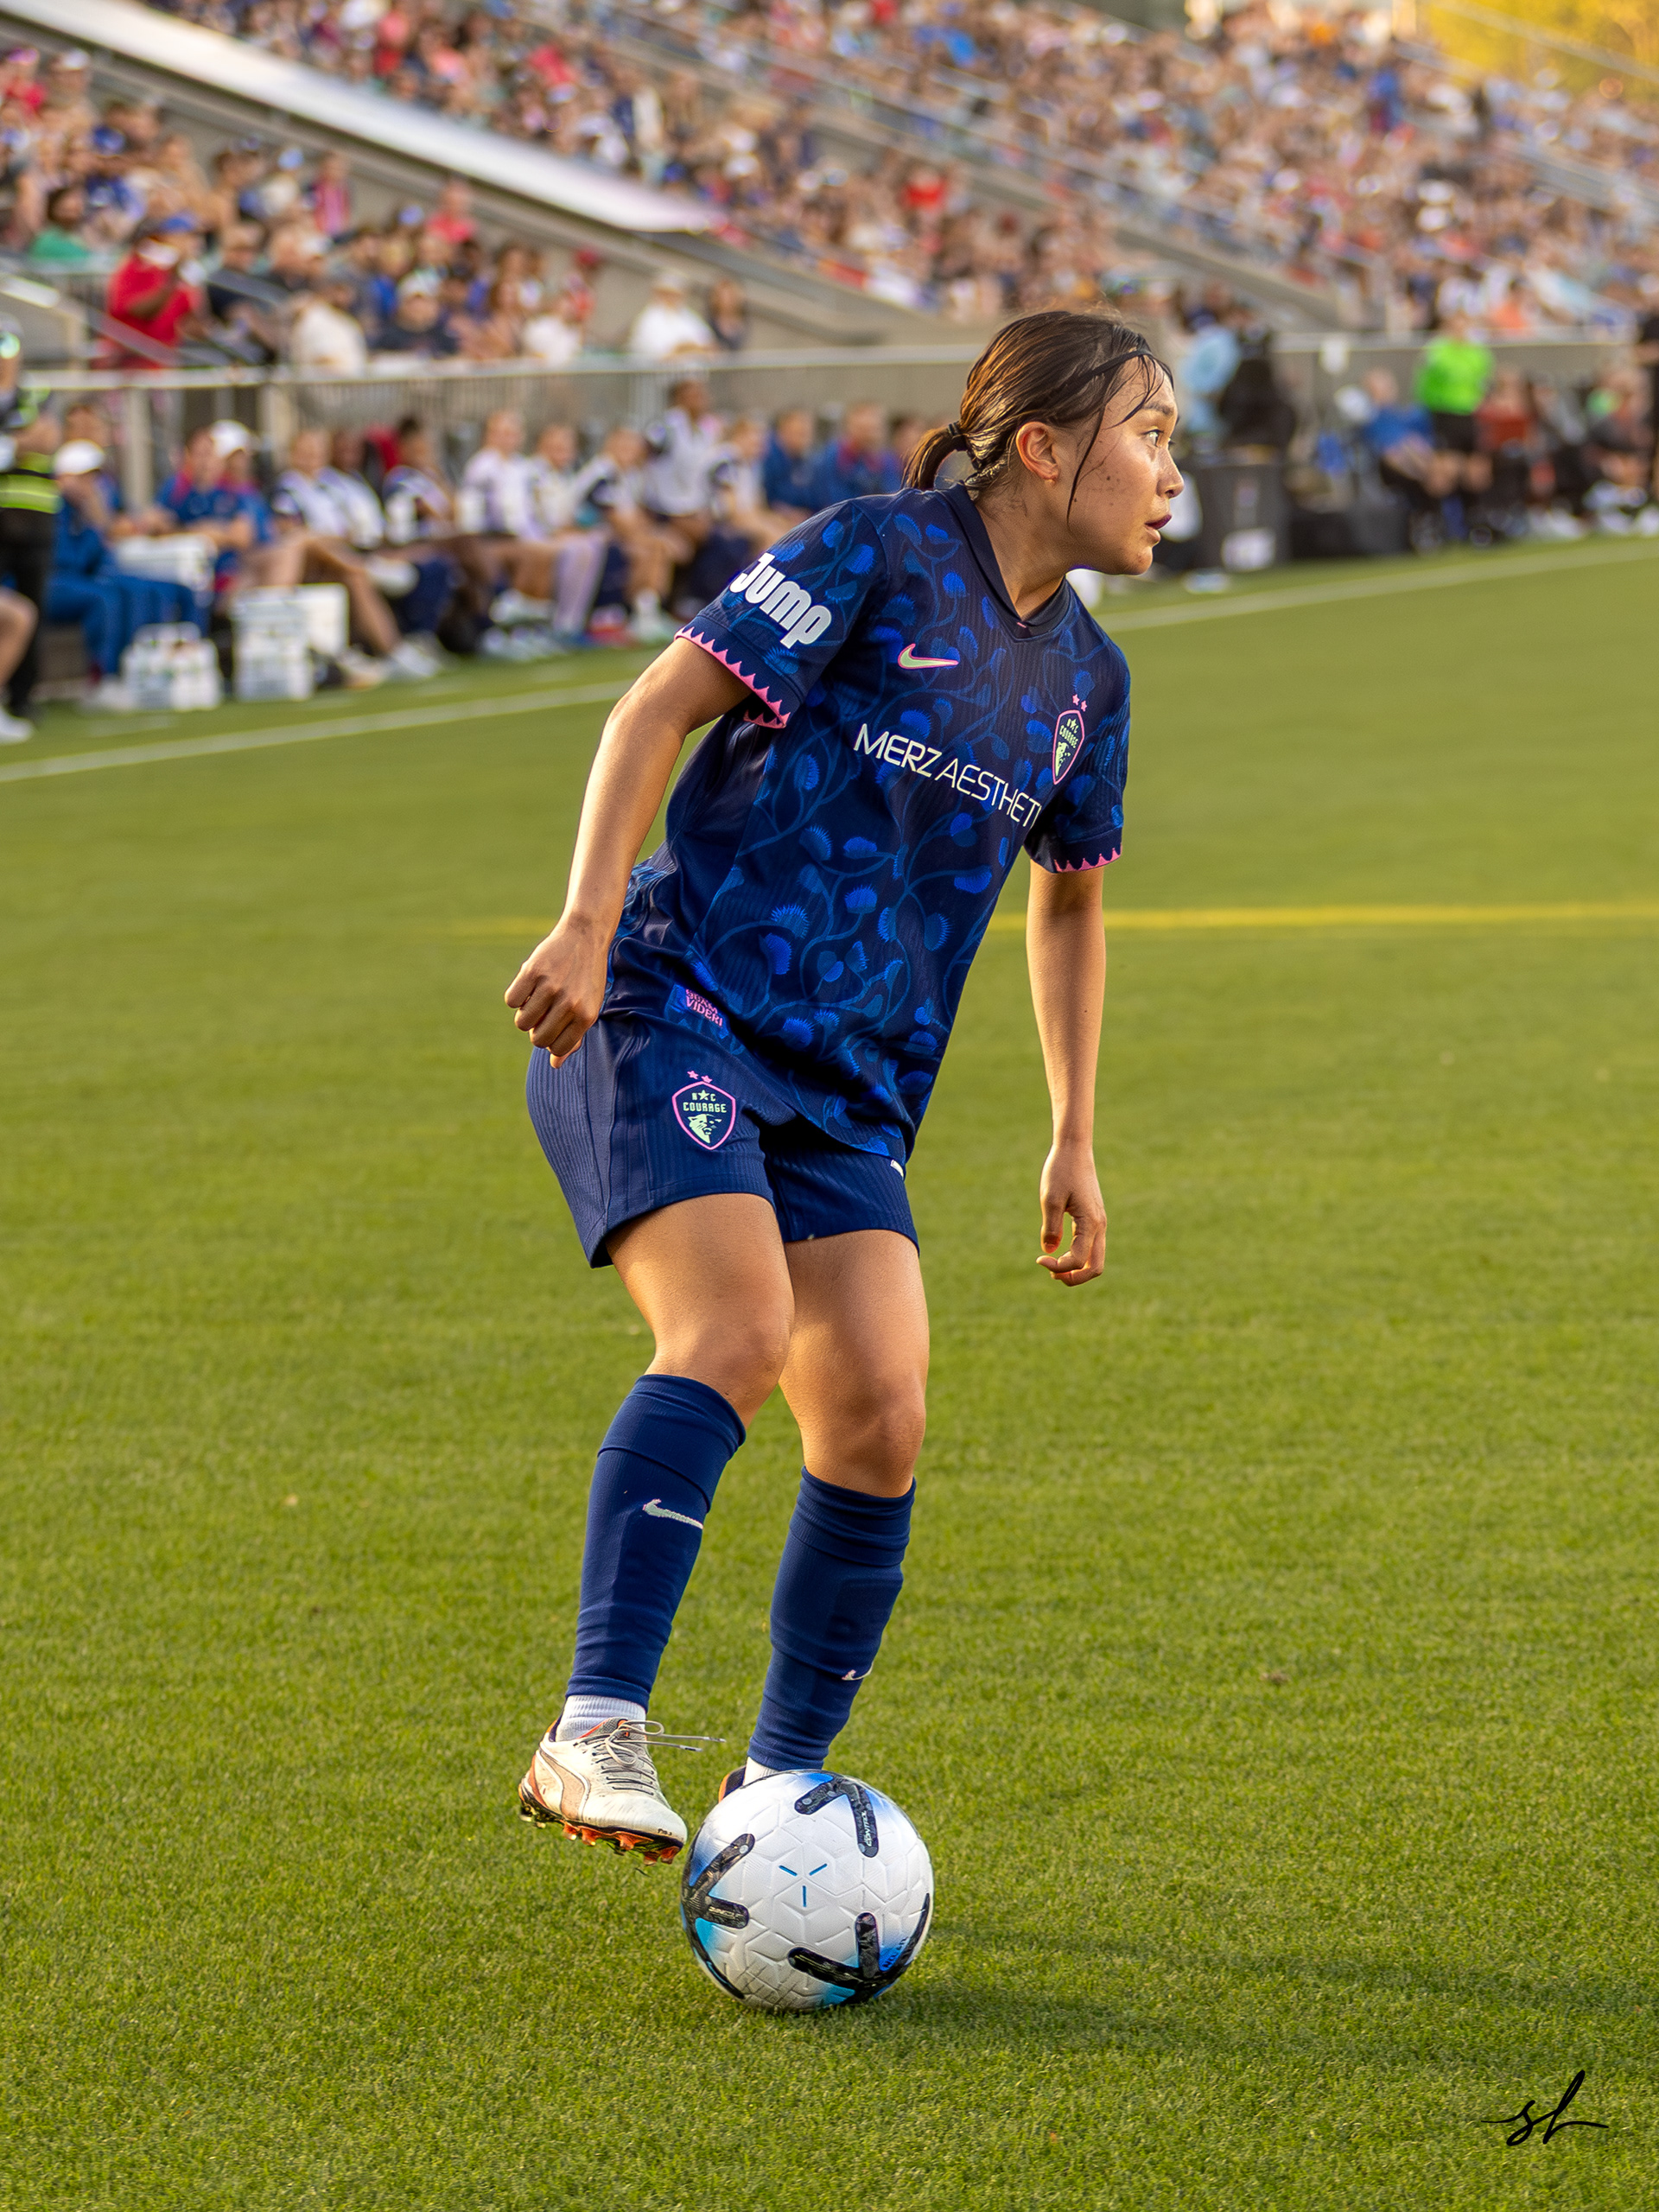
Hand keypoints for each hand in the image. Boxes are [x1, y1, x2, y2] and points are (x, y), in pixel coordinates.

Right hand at [504, 915, 609, 1063]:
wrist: (585, 937)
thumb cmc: (586, 977)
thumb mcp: (589, 1007)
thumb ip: (574, 1036)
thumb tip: (555, 1064)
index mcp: (586, 1016)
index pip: (557, 1047)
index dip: (549, 1042)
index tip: (552, 1027)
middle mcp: (570, 1003)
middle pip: (537, 1038)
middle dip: (535, 1031)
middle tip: (542, 1014)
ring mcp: (551, 987)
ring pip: (522, 1022)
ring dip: (524, 1015)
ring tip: (535, 999)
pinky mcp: (533, 971)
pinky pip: (512, 1000)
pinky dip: (515, 997)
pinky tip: (528, 987)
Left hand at [1036, 1140, 1106, 1287]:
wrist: (1074, 1149)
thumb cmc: (1061, 1170)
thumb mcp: (1050, 1199)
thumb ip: (1050, 1227)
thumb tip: (1050, 1252)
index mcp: (1091, 1223)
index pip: (1077, 1259)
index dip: (1057, 1267)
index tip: (1038, 1259)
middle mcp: (1100, 1226)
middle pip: (1095, 1267)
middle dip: (1074, 1277)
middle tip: (1051, 1275)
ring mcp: (1099, 1223)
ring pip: (1095, 1259)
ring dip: (1076, 1269)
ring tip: (1053, 1268)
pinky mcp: (1094, 1219)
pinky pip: (1091, 1247)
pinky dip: (1078, 1256)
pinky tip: (1060, 1252)